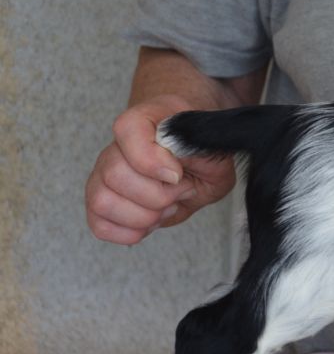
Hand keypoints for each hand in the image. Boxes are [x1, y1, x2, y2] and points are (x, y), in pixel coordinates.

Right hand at [85, 95, 235, 244]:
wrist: (197, 161)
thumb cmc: (200, 151)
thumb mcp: (212, 149)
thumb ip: (196, 152)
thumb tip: (171, 171)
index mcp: (143, 121)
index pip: (128, 130)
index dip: (153, 161)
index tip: (178, 174)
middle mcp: (116, 148)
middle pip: (114, 175)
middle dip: (158, 195)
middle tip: (181, 190)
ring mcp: (103, 176)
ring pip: (102, 202)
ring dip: (144, 216)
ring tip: (167, 207)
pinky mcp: (101, 203)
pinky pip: (100, 225)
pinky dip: (131, 232)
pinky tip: (152, 220)